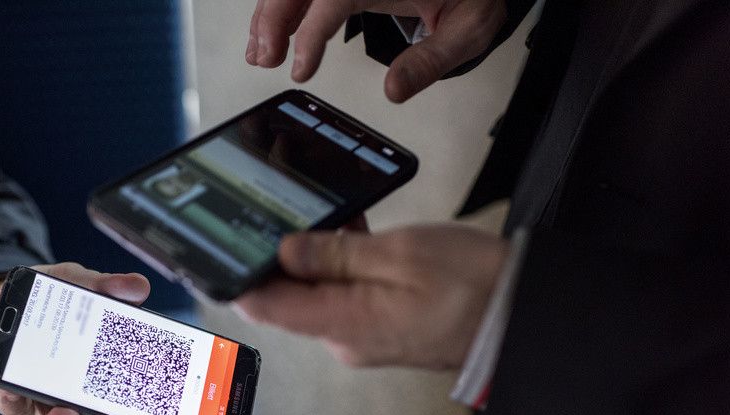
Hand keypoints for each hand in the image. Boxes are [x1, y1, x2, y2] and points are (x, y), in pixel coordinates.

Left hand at [0, 263, 150, 414]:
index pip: (137, 408)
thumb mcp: (79, 286)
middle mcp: (83, 400)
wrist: (0, 306)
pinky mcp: (11, 399)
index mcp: (109, 377)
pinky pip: (14, 407)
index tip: (153, 412)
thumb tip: (137, 286)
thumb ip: (106, 287)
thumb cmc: (50, 305)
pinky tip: (13, 388)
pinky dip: (14, 399)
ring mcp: (48, 404)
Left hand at [236, 223, 507, 368]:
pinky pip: (347, 294)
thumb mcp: (401, 255)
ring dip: (314, 256)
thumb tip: (285, 251)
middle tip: (272, 210)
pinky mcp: (383, 326)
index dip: (235, 277)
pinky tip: (351, 232)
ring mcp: (364, 335)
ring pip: (319, 291)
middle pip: (288, 296)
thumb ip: (335, 254)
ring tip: (320, 213)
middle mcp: (345, 338)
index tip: (214, 248)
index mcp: (342, 325)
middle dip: (278, 255)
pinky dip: (342, 264)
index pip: (265, 306)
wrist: (529, 319)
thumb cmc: (477, 288)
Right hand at [247, 0, 506, 101]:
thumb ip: (431, 61)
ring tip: (260, 54)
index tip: (299, 67)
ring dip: (270, 14)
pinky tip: (270, 33)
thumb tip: (394, 90)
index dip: (310, 33)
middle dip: (273, 18)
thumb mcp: (469, 30)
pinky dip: (282, 7)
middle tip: (263, 59)